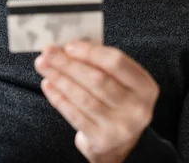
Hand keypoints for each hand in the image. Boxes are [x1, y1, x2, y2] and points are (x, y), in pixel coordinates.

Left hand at [34, 42, 158, 162]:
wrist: (119, 142)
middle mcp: (137, 108)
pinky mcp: (101, 140)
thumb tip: (67, 47)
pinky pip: (74, 115)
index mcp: (145, 87)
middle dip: (68, 64)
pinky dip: (58, 98)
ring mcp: (120, 127)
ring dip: (59, 78)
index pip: (116, 62)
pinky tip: (48, 84)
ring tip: (43, 65)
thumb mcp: (119, 81)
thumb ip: (100, 63)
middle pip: (97, 80)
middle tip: (48, 53)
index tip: (68, 46)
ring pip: (83, 97)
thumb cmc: (116, 100)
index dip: (90, 52)